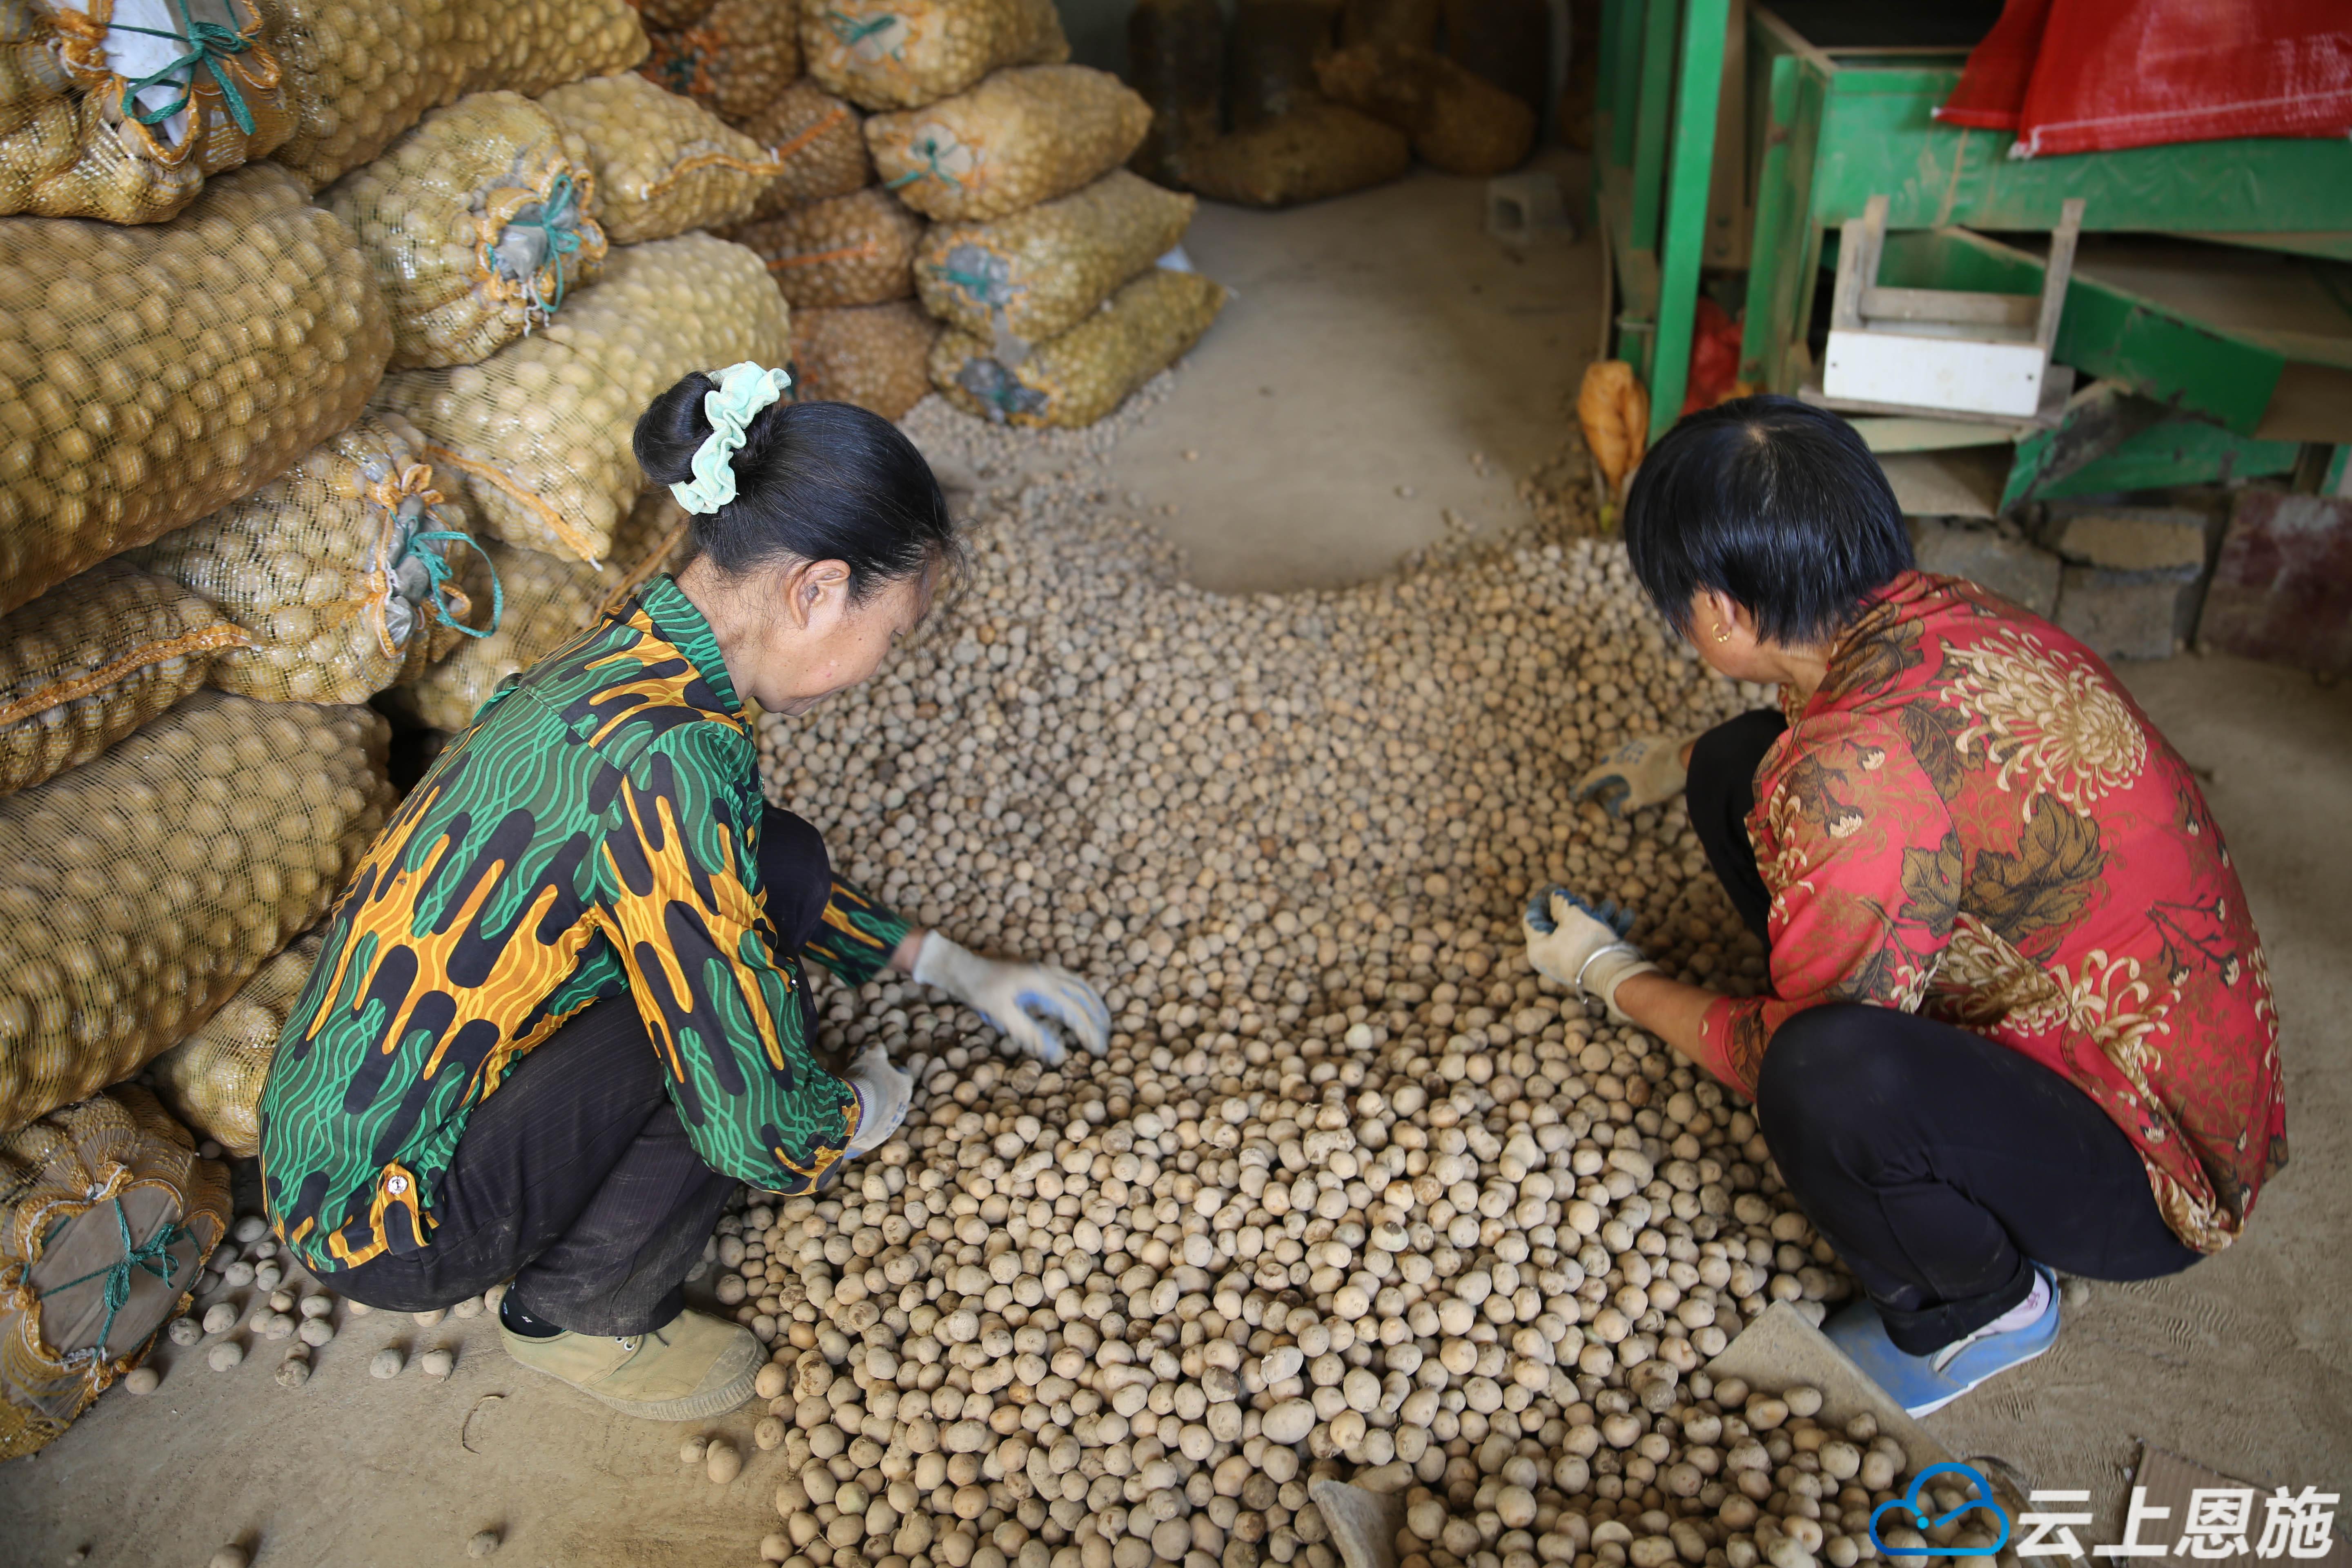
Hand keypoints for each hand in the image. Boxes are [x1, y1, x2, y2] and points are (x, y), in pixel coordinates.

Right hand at [843, 1043, 910, 1154]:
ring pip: (881, 1117)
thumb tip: (876, 1044)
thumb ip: (876, 1049)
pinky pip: (867, 1131)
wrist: (853, 1111)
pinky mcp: (873, 1141)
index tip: (879, 1069)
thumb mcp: (870, 1055)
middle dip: (881, 1093)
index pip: (904, 1077)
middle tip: (864, 1087)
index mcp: (904, 1087)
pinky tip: (847, 1119)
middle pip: (893, 1099)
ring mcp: (888, 1127)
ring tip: (853, 1104)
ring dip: (871, 1111)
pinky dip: (860, 1125)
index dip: (892, 1071)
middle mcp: (901, 1109)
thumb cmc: (865, 1080)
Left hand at [913, 933, 1110, 1065]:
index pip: (1075, 1010)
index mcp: (1041, 983)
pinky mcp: (1037, 970)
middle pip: (1083, 995)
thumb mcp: (1001, 1015)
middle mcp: (1047, 972)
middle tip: (1104, 1039)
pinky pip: (1069, 979)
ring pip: (1079, 984)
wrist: (960, 965)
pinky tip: (1081, 1004)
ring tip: (1102, 1021)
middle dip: (1097, 1018)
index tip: (1097, 1049)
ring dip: (1093, 1003)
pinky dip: (1082, 993)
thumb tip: (1056, 1055)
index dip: (1088, 1031)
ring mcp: (1043, 969)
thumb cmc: (979, 990)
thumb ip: (1030, 1034)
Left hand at [1524, 888, 1658, 1023]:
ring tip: (1611, 905)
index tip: (1553, 887)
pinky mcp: (1588, 969)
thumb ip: (1561, 902)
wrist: (1614, 975)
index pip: (1532, 919)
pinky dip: (1606, 930)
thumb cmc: (1587, 942)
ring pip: (1580, 933)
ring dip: (1596, 917)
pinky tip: (1626, 916)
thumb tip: (1555, 897)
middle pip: (1558, 925)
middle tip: (1583, 898)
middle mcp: (1551, 959)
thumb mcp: (1572, 914)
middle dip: (1575, 907)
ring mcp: (1570, 965)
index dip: (1542, 900)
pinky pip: (1594, 944)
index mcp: (1538, 947)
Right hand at [1572, 733, 1694, 816]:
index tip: (1577, 794)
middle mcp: (1625, 751)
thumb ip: (1628, 804)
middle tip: (1606, 778)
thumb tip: (1620, 810)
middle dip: (1604, 767)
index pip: (1596, 775)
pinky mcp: (1656, 741)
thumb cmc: (1659, 780)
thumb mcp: (1642, 798)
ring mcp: (1640, 744)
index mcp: (1618, 765)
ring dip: (1623, 761)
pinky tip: (1647, 764)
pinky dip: (1639, 758)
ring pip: (1625, 751)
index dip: (1585, 786)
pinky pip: (1641, 749)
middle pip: (1608, 757)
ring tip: (1629, 772)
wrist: (1684, 759)